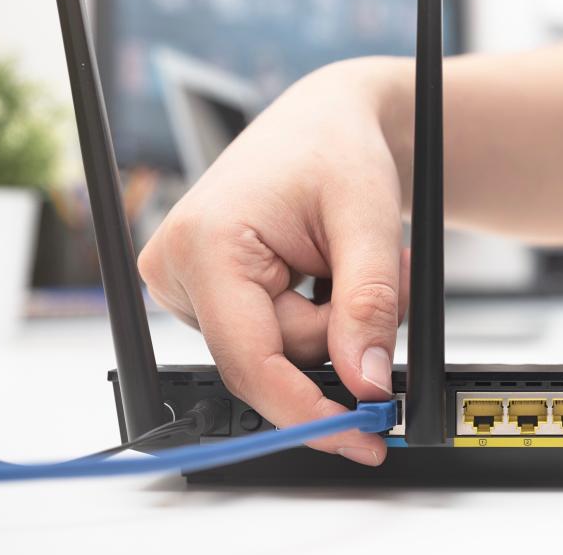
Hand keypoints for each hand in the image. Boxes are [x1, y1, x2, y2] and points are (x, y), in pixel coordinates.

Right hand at [139, 57, 409, 465]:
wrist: (324, 123)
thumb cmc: (336, 149)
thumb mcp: (369, 223)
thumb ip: (368, 307)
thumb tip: (366, 382)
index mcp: (206, 244)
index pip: (250, 363)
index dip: (308, 412)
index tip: (360, 438)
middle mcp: (178, 268)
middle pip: (273, 358)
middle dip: (340, 333)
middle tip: (385, 276)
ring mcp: (185, 284)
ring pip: (279, 351)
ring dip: (334, 320)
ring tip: (351, 257)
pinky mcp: (204, 293)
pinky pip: (273, 336)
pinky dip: (316, 315)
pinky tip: (324, 268)